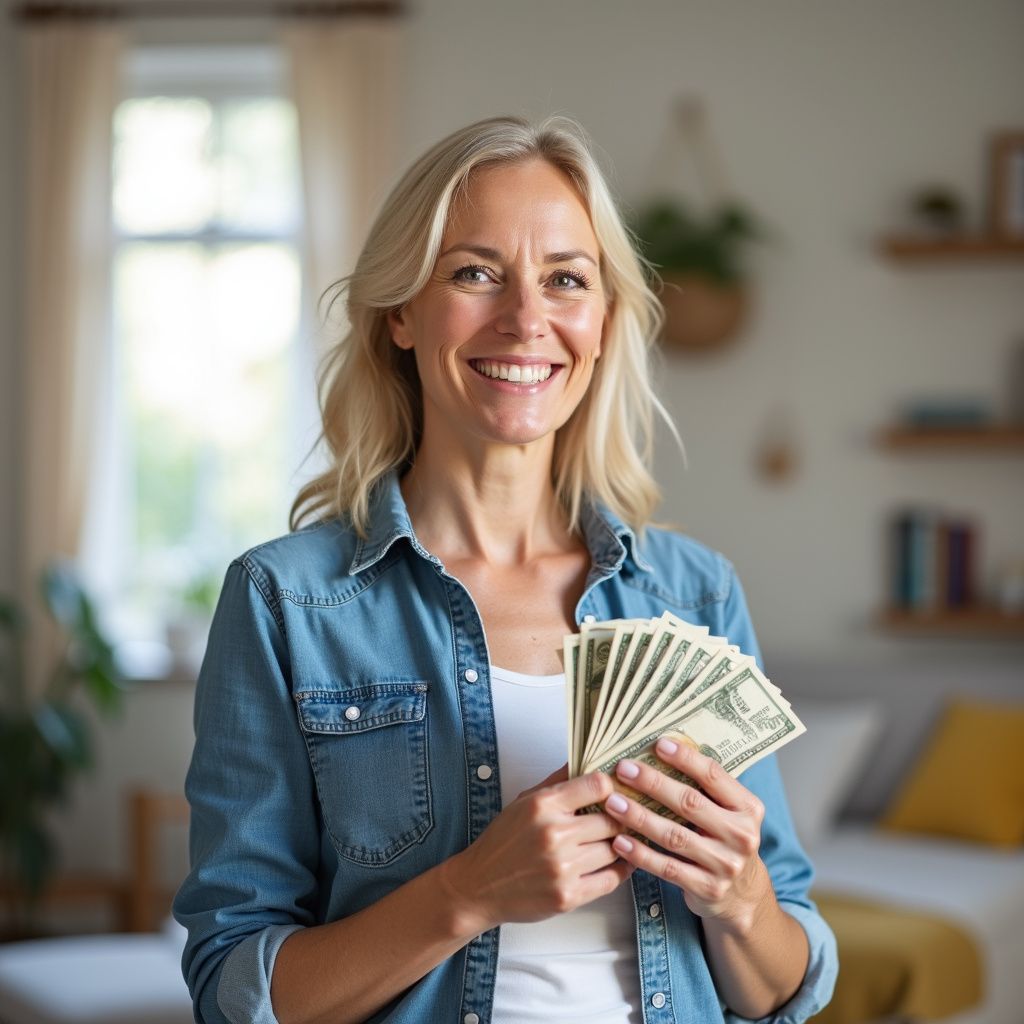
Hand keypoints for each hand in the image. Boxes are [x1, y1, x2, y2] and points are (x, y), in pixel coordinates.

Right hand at [439, 765, 633, 934]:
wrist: (478, 886)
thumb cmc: (502, 841)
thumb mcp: (524, 801)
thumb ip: (557, 781)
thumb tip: (584, 759)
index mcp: (543, 805)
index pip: (598, 785)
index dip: (610, 787)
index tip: (612, 792)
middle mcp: (555, 834)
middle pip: (612, 819)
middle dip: (619, 818)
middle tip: (624, 817)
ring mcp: (562, 867)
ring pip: (614, 849)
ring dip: (620, 844)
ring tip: (620, 839)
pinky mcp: (568, 896)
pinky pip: (611, 880)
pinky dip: (620, 870)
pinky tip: (619, 862)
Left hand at [602, 737, 772, 928]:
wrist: (743, 895)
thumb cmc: (725, 840)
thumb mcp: (730, 813)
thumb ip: (707, 789)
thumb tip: (664, 750)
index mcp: (748, 808)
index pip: (713, 776)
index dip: (685, 758)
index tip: (658, 744)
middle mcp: (741, 835)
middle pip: (690, 803)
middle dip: (653, 783)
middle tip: (624, 769)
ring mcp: (725, 864)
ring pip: (674, 836)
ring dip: (639, 817)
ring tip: (613, 803)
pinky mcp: (707, 888)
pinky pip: (667, 867)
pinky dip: (641, 853)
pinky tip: (619, 840)